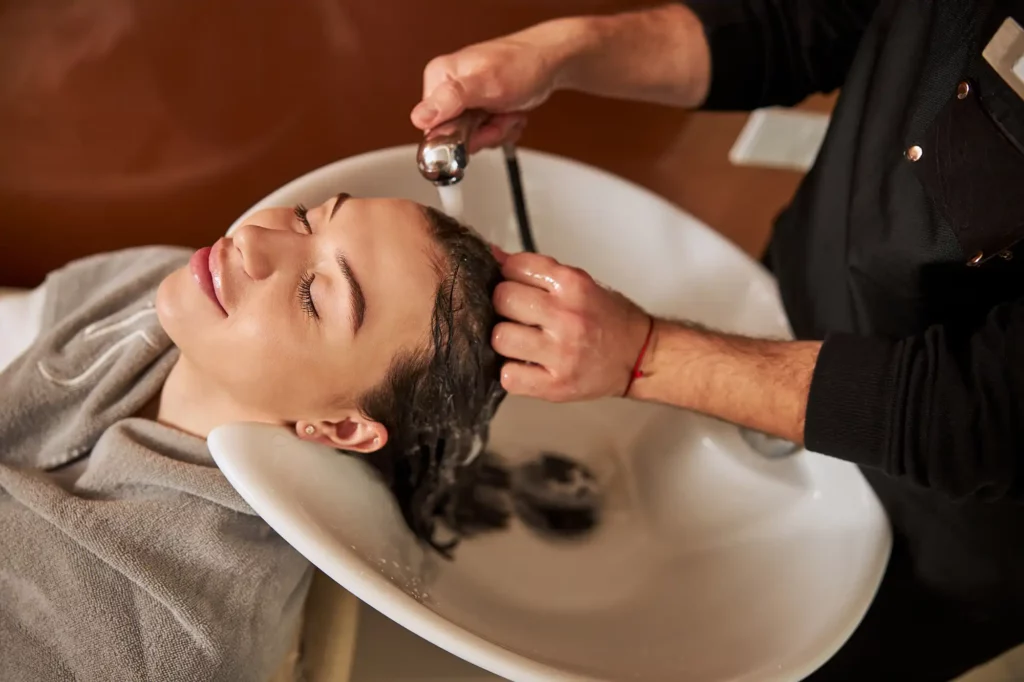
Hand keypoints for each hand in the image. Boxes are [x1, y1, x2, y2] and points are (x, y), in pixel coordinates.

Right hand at [410, 19, 583, 151]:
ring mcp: (464, 102)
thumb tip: (420, 117)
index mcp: (439, 78)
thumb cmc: (522, 65)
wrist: (549, 62)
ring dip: (497, 132)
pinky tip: (509, 113)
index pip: (430, 127)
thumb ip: (451, 100)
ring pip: (473, 140)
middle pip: (454, 137)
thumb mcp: (486, 83)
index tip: (478, 128)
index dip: (458, 137)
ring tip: (506, 111)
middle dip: (483, 134)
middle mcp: (447, 90)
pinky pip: (486, 136)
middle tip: (498, 117)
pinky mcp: (479, 111)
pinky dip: (503, 130)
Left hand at [490, 249, 651, 401]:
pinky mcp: (556, 385)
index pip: (515, 267)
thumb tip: (495, 256)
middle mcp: (567, 316)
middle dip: (504, 306)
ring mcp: (561, 353)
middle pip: (503, 300)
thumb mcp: (579, 283)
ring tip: (522, 342)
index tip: (516, 286)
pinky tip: (526, 365)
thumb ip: (537, 271)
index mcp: (573, 285)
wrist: (639, 357)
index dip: (509, 276)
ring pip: (500, 338)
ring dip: (506, 340)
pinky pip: (509, 376)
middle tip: (517, 316)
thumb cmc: (607, 318)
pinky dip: (512, 372)